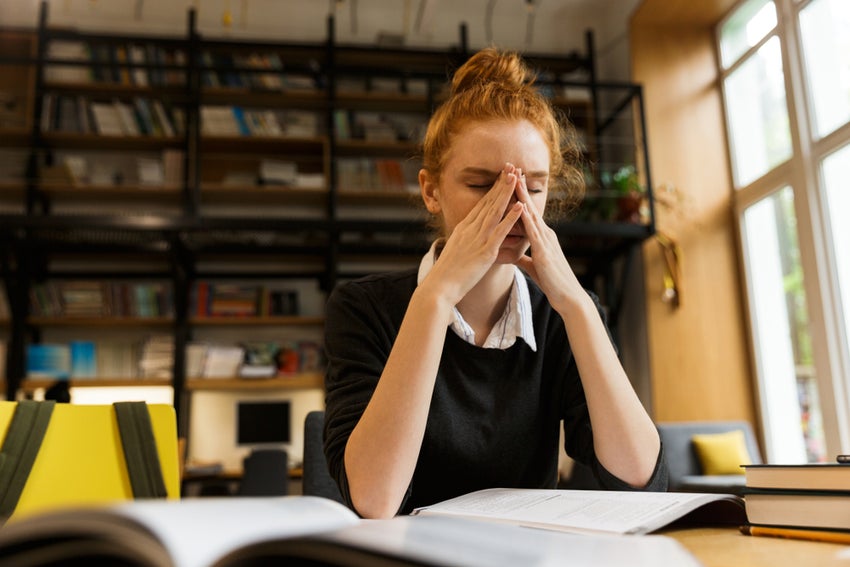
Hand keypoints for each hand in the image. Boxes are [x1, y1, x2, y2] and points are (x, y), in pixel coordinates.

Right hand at [424, 164, 523, 305]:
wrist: (440, 285)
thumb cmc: (447, 272)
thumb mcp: (455, 250)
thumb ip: (463, 240)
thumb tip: (467, 236)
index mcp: (464, 228)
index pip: (481, 203)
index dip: (493, 188)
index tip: (501, 175)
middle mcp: (471, 229)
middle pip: (489, 201)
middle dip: (501, 183)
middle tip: (511, 166)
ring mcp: (478, 239)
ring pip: (495, 211)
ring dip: (507, 193)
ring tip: (516, 177)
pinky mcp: (486, 251)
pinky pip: (501, 231)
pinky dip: (511, 217)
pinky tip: (521, 207)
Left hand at [514, 170, 583, 310]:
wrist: (569, 298)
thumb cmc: (553, 283)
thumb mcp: (535, 266)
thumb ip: (526, 258)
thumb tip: (516, 254)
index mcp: (542, 238)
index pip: (528, 212)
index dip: (519, 196)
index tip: (511, 180)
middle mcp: (545, 235)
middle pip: (530, 207)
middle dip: (520, 188)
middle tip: (512, 168)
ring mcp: (546, 242)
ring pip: (531, 215)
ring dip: (522, 197)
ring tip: (514, 179)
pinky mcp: (544, 253)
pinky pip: (533, 233)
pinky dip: (526, 219)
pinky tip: (520, 208)